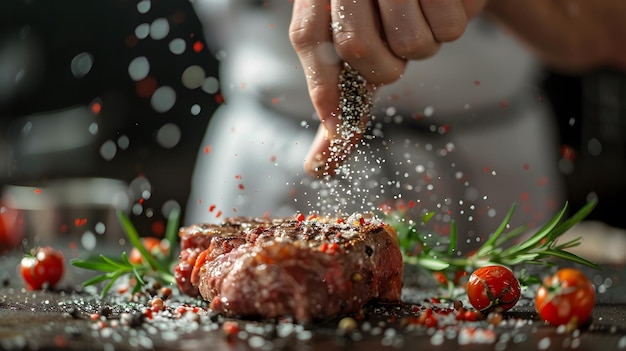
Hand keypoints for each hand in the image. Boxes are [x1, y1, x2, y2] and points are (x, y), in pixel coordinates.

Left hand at [290, 0, 485, 176]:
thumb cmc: (384, 18)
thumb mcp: (355, 50)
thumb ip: (339, 100)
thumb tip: (319, 167)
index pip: (308, 37)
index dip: (324, 86)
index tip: (339, 127)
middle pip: (358, 47)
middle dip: (383, 69)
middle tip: (394, 53)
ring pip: (410, 43)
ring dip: (422, 47)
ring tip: (418, 19)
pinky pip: (449, 26)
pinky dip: (449, 26)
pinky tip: (440, 4)